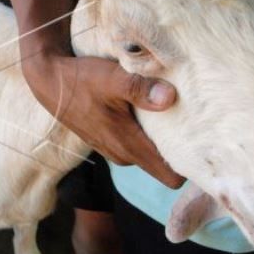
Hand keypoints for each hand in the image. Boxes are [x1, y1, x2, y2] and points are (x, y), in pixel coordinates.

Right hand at [23, 52, 184, 187]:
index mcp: (128, 145)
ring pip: (150, 155)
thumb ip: (140, 88)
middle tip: (197, 126)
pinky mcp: (108, 142)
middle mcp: (123, 154)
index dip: (190, 168)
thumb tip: (170, 97)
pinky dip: (145, 135)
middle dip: (180, 151)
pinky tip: (149, 112)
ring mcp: (114, 150)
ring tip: (175, 116)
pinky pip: (136, 146)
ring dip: (161, 141)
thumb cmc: (80, 79)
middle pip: (164, 166)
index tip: (205, 149)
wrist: (49, 81)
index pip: (171, 176)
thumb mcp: (110, 77)